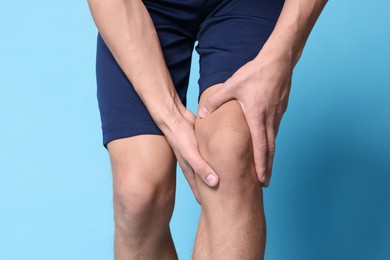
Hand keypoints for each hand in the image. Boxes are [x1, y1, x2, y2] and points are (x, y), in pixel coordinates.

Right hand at [163, 96, 218, 202]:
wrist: (174, 117)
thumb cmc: (180, 136)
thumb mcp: (191, 154)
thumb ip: (201, 167)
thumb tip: (214, 182)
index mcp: (189, 168)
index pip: (197, 187)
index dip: (203, 197)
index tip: (210, 208)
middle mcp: (192, 161)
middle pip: (203, 178)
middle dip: (210, 188)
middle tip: (221, 198)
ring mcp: (197, 151)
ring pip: (207, 165)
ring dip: (214, 172)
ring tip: (224, 180)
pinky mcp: (201, 142)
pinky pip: (210, 152)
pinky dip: (216, 158)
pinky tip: (224, 157)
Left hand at [198, 50, 292, 186]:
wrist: (278, 60)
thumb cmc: (255, 73)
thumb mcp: (231, 85)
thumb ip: (215, 101)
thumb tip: (201, 114)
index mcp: (257, 117)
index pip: (261, 147)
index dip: (261, 166)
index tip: (262, 180)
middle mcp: (270, 119)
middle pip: (270, 150)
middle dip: (268, 168)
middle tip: (265, 183)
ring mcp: (277, 115)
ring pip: (274, 140)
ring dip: (270, 156)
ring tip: (265, 168)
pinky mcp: (280, 110)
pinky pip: (275, 130)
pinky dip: (271, 142)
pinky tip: (266, 145)